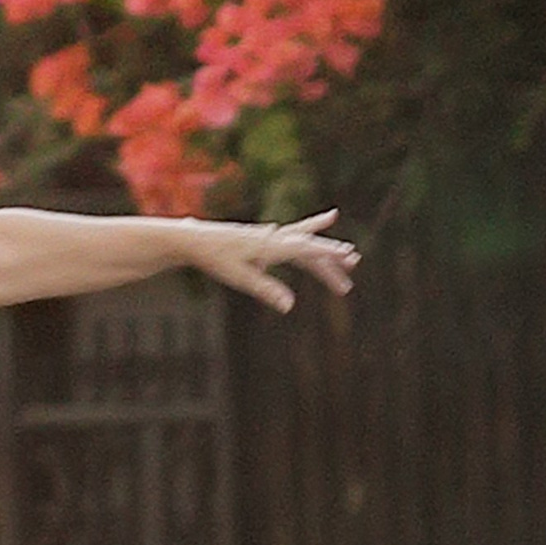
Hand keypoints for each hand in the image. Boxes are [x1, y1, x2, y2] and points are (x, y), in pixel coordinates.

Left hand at [193, 208, 356, 313]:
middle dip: (331, 254)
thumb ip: (266, 290)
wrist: (190, 238)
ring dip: (320, 251)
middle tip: (354, 260)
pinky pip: (287, 240)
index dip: (329, 253)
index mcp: (271, 245)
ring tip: (344, 254)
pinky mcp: (258, 240)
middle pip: (308, 246)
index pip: (306, 249)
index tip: (350, 255)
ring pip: (300, 243)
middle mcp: (272, 237)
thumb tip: (290, 306)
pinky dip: (302, 240)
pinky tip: (305, 240)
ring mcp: (266, 237)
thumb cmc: (213, 258)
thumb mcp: (240, 278)